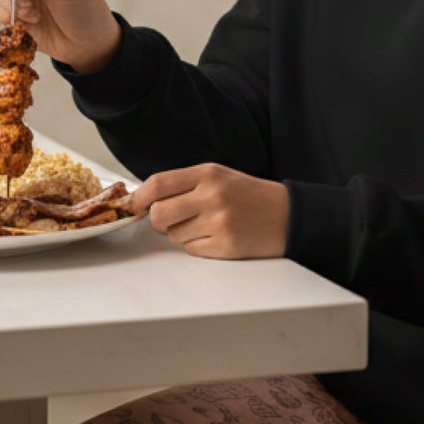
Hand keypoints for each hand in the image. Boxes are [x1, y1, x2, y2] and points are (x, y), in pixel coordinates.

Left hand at [131, 164, 288, 259]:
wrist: (288, 215)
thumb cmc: (249, 196)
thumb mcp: (219, 176)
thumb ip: (184, 184)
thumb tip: (146, 199)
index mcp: (208, 173)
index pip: (158, 184)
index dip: (140, 198)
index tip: (136, 205)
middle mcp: (212, 196)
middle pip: (159, 214)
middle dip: (158, 221)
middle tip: (170, 220)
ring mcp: (219, 222)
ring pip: (174, 235)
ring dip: (181, 234)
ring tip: (205, 225)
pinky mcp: (226, 245)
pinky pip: (191, 250)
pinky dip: (197, 246)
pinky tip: (216, 236)